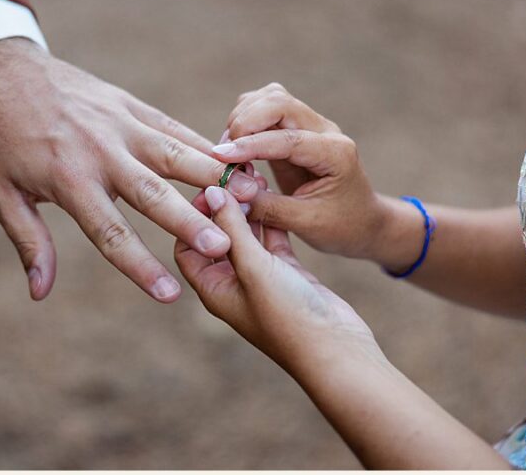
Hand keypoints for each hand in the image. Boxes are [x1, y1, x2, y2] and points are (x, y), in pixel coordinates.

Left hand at [0, 37, 261, 302]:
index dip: (140, 267)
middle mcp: (100, 153)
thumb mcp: (0, 194)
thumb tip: (41, 292)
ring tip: (250, 197)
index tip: (169, 296)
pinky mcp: (130, 105)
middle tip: (226, 246)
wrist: (1, 72)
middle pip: (153, 194)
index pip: (109, 233)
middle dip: (189, 222)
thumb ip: (29, 241)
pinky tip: (234, 162)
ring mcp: (119, 125)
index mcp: (67, 181)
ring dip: (213, 177)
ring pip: (175, 154)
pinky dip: (204, 145)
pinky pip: (173, 128)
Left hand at [176, 186, 376, 368]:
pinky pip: (272, 240)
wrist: (338, 349)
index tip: (207, 190)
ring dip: (248, 210)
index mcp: (213, 290)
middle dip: (222, 209)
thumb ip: (233, 229)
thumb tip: (212, 192)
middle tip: (231, 177)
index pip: (187, 248)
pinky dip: (271, 220)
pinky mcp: (287, 274)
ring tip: (251, 179)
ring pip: (247, 236)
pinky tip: (273, 193)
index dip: (193, 218)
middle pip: (217, 238)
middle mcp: (233, 285)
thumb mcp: (253, 268)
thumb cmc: (288, 316)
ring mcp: (261, 279)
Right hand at [208, 83, 411, 266]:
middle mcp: (325, 131)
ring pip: (269, 98)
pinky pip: (264, 108)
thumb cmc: (340, 226)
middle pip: (278, 101)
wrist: (362, 222)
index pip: (288, 138)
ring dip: (242, 118)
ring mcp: (310, 125)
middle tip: (223, 154)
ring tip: (229, 152)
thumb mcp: (305, 224)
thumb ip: (266, 207)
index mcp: (336, 154)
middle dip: (244, 122)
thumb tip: (224, 194)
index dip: (250, 145)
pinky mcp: (295, 128)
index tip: (220, 156)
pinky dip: (244, 121)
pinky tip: (237, 149)